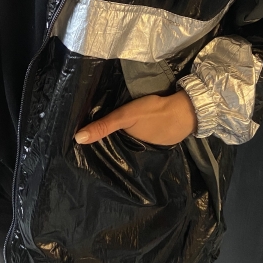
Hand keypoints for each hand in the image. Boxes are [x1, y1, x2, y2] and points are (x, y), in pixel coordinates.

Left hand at [73, 91, 197, 145]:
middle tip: (92, 135)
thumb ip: (103, 126)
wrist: (186, 111)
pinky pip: (144, 139)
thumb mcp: (125, 117)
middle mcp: (137, 152)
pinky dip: (139, 134)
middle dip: (109, 143)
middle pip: (119, 147)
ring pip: (131, 143)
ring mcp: (151, 146)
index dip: (97, 146)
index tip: (81, 144)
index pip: (107, 150)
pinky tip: (135, 128)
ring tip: (109, 131)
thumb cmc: (153, 113)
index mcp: (127, 148)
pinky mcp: (160, 139)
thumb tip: (77, 139)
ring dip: (125, 138)